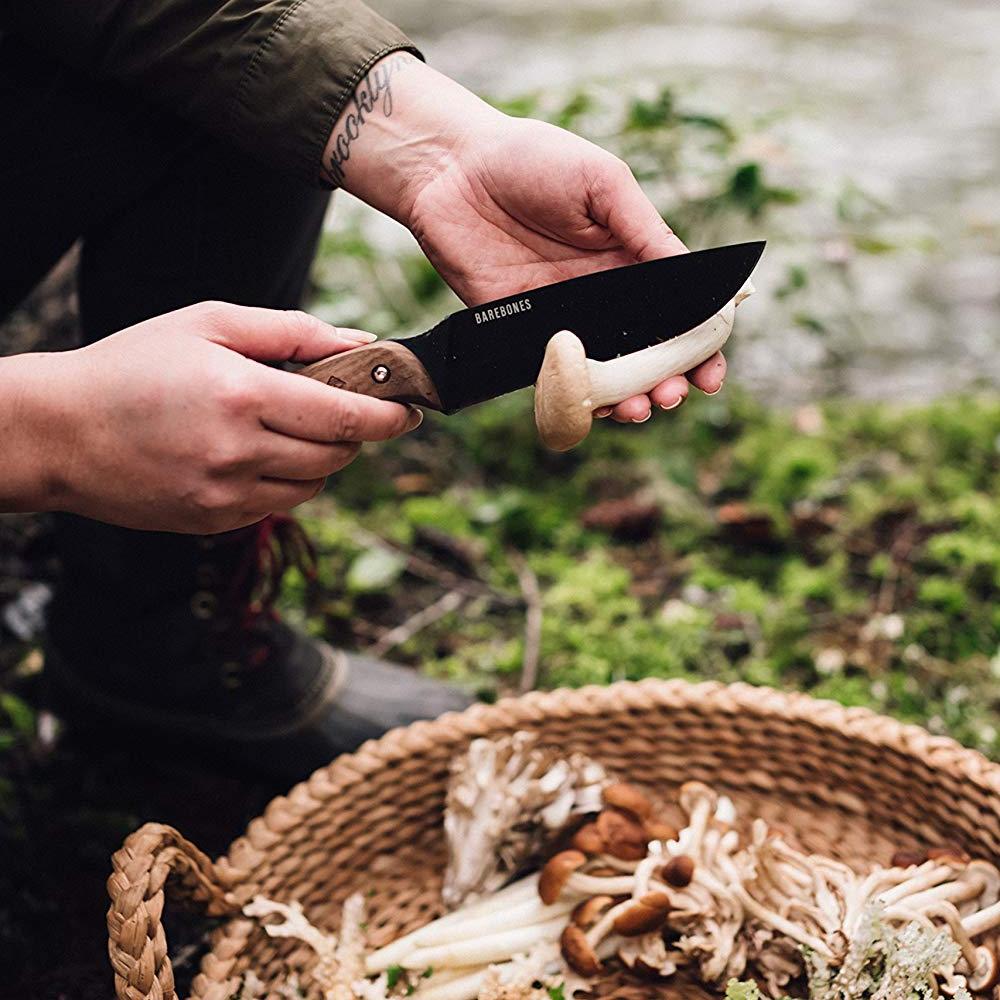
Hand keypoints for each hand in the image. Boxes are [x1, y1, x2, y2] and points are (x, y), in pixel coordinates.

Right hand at [3, 303, 418, 531]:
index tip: (412, 410)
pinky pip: (279, 505)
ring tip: (296, 426)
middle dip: (358, 432)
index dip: (389, 415)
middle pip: (338, 454)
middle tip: (349, 408)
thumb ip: (292, 331)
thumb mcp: (210, 324)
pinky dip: (289, 481)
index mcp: (242, 395)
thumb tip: (357, 341)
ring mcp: (226, 495)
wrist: (60, 432)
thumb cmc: (133, 366)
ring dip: (324, 457)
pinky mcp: (214, 522)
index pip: (345, 414)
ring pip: (314, 485)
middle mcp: (239, 452)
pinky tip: (261, 453)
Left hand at [325, 55, 725, 423]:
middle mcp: (604, 294)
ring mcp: (564, 317)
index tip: (711, 372)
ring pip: (606, 373)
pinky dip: (578, 397)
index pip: (678, 311)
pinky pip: (556, 376)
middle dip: (668, 380)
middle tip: (672, 395)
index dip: (699, 345)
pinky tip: (595, 406)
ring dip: (629, 397)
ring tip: (640, 407)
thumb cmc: (531, 159)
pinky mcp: (523, 333)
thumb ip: (645, 230)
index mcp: (631, 257)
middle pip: (647, 352)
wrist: (450, 170)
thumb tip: (693, 276)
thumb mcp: (602, 181)